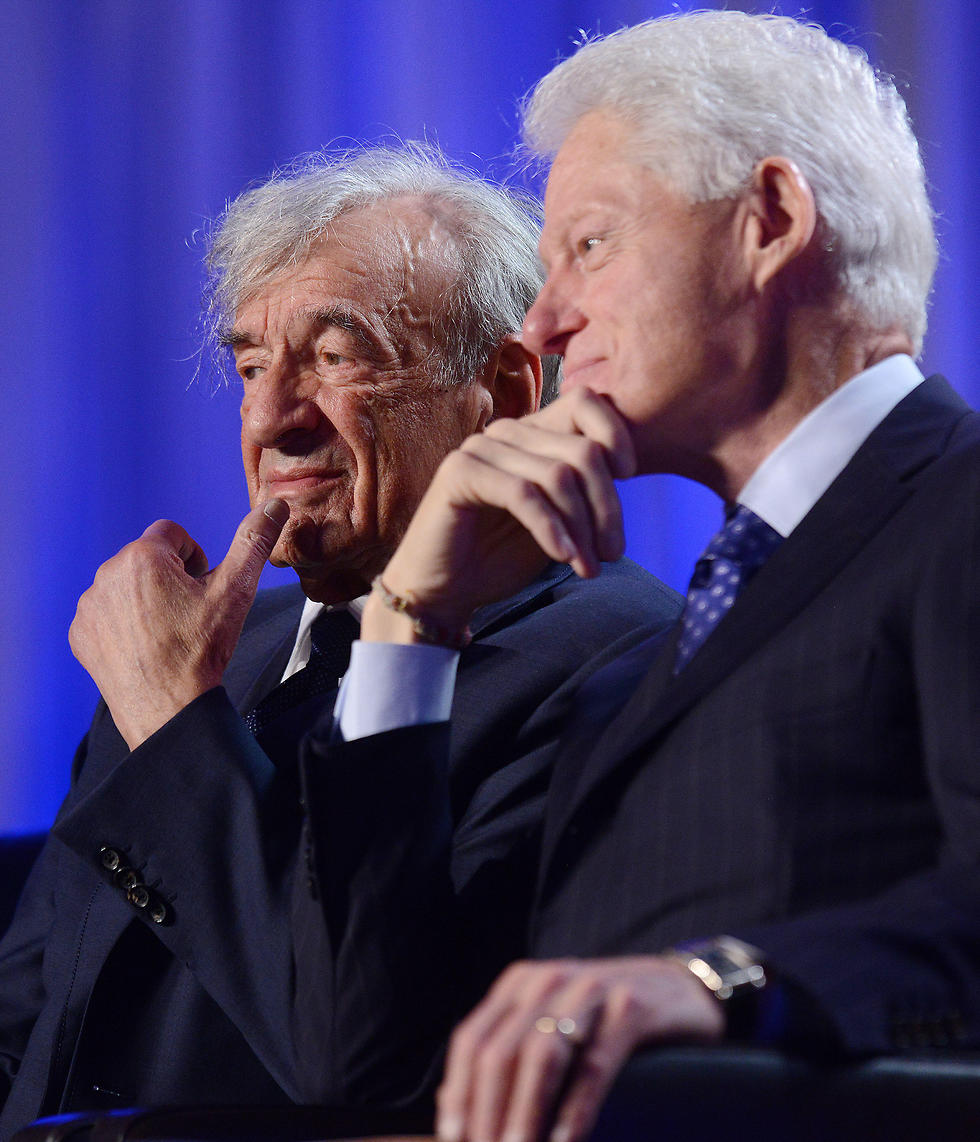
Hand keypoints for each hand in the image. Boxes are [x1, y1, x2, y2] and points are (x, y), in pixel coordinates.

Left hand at [69, 499, 288, 748]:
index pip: (173, 533)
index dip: (194, 557)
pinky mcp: (81, 633)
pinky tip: (145, 646)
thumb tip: (274, 505)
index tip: (201, 587)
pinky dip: (124, 624)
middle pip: (148, 559)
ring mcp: (90, 606)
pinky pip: (105, 614)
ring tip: (168, 632)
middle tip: (189, 614)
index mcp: (144, 557)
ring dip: (146, 599)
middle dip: (169, 578)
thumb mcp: (235, 592)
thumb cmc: (201, 650)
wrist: (169, 709)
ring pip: (125, 585)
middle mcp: (107, 574)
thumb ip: (254, 542)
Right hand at [363, 390, 635, 641]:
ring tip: (589, 568)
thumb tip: (626, 475)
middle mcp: (507, 431)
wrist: (442, 591)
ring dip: (582, 528)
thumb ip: (583, 493)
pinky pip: (524, 494)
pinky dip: (550, 529)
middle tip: (612, 553)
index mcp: (532, 433)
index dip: (617, 433)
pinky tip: (563, 558)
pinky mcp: (461, 472)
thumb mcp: (556, 521)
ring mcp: (481, 448)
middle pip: (582, 450)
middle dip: (607, 507)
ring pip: (558, 475)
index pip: (585, 401)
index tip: (629, 477)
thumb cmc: (499, 557)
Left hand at [436, 956, 724, 1141]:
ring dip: (524, 1115)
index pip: (472, 1039)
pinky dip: (574, 1109)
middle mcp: (548, 980)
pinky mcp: (630, 1007)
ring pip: (541, 1057)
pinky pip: (594, 1064)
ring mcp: (590, 990)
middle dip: (487, 1115)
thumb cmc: (605, 1019)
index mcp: (519, 984)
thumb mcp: (551, 1023)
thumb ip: (508, 1053)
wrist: (682, 988)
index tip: (454, 1141)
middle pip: (500, 1052)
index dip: (459, 1095)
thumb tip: (450, 1105)